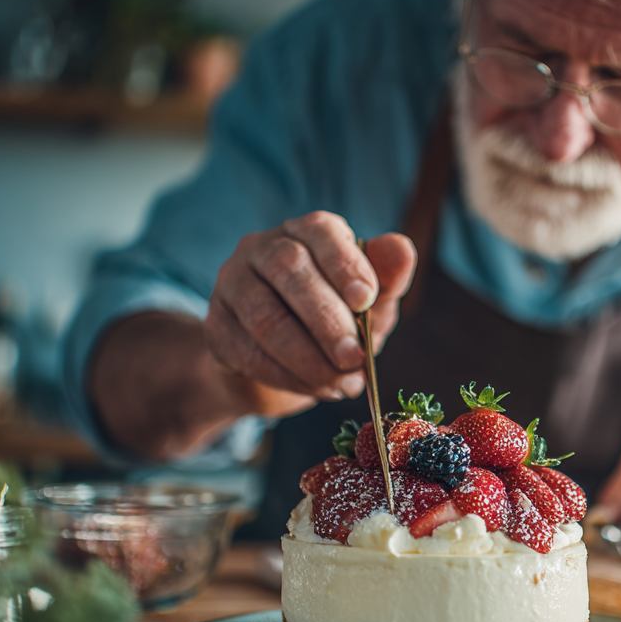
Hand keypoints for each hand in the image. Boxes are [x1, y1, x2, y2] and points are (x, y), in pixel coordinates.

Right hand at [203, 211, 415, 416]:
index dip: (344, 264)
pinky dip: (287, 376)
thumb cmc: (336, 320)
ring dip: (307, 357)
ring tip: (343, 384)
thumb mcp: (370, 305)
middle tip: (355, 359)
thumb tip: (403, 249)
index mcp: (307, 232)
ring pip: (264, 316)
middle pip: (289, 270)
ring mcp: (232, 284)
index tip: (366, 300)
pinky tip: (317, 389)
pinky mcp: (217, 326)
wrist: (284, 363)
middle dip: (327, 319)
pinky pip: (247, 352)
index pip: (321, 232)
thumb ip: (387, 279)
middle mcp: (263, 248)